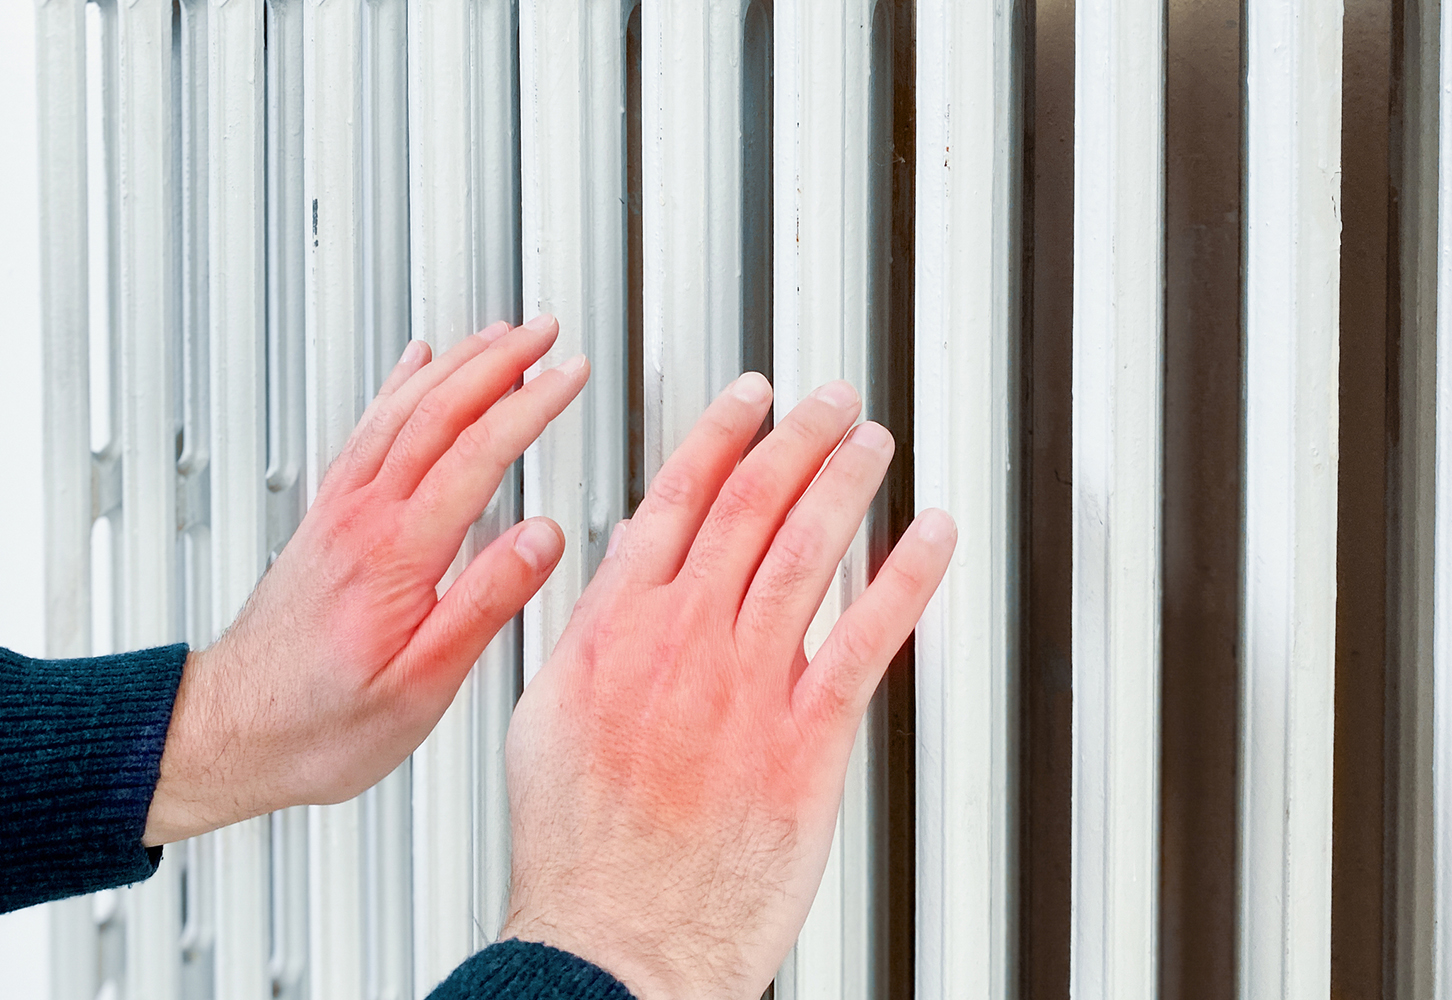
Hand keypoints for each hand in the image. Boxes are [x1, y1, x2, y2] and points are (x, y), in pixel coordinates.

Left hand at [143, 315, 587, 844]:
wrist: (230, 730)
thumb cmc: (320, 722)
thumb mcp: (421, 685)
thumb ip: (485, 604)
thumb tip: (542, 539)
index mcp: (396, 555)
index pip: (478, 453)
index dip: (531, 405)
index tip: (570, 374)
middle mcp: (363, 518)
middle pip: (437, 411)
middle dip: (499, 361)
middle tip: (546, 331)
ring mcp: (340, 512)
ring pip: (401, 410)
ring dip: (454, 363)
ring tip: (499, 336)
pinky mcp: (327, 519)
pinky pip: (366, 431)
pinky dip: (397, 387)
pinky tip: (413, 368)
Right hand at [500, 374, 955, 999]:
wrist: (610, 939)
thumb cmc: (577, 848)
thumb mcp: (548, 720)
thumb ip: (593, 637)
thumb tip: (621, 578)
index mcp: (614, 632)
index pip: (674, 502)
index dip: (719, 437)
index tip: (748, 400)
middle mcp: (681, 644)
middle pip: (748, 509)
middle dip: (795, 440)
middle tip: (828, 400)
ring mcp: (746, 689)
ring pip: (805, 555)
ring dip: (846, 485)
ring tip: (873, 441)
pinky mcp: (804, 744)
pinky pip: (864, 642)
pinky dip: (903, 581)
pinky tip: (929, 539)